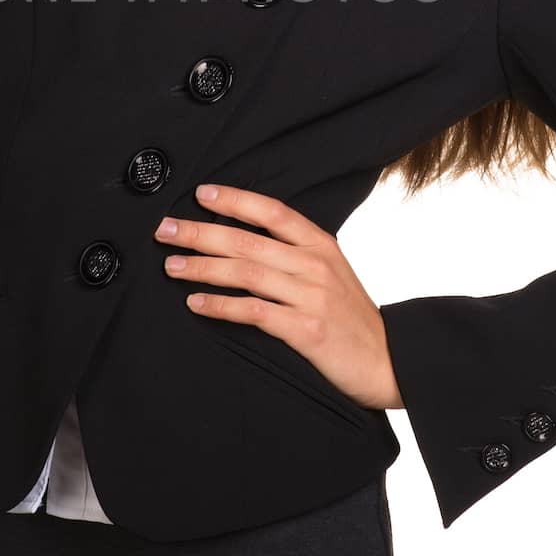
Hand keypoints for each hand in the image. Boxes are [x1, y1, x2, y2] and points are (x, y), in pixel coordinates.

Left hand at [154, 183, 403, 411]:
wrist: (390, 362)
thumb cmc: (353, 319)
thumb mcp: (331, 273)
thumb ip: (295, 255)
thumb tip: (245, 241)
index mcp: (320, 245)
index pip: (272, 211)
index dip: (234, 199)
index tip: (200, 194)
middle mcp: (314, 264)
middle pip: (247, 239)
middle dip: (201, 232)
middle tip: (165, 229)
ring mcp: (311, 296)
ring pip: (245, 272)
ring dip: (202, 267)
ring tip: (172, 265)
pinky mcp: (306, 330)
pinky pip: (254, 311)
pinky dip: (220, 306)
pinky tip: (195, 303)